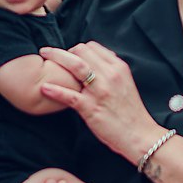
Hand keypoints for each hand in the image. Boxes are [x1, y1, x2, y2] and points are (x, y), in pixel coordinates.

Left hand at [39, 42, 163, 162]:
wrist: (139, 135)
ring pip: (74, 65)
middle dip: (65, 51)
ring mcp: (100, 91)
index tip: (70, 56)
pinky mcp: (91, 108)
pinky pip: (68, 95)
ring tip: (43, 57)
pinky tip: (44, 88)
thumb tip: (98, 59)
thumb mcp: (126, 84)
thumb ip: (111, 71)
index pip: (92, 47)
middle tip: (53, 58)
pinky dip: (54, 90)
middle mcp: (110, 75)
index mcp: (118, 67)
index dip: (78, 49)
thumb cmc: (130, 113)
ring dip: (56, 57)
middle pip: (81, 51)